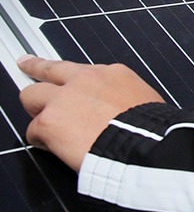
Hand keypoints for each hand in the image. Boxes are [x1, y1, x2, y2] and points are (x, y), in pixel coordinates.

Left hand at [18, 56, 164, 171]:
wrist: (142, 146)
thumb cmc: (151, 131)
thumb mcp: (146, 101)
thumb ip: (124, 97)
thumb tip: (119, 109)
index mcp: (113, 74)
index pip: (84, 70)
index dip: (74, 78)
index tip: (67, 76)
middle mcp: (85, 80)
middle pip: (49, 69)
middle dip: (37, 70)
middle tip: (26, 64)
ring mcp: (64, 98)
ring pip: (31, 94)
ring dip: (36, 108)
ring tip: (40, 120)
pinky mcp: (49, 120)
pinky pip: (33, 130)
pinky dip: (40, 139)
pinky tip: (52, 146)